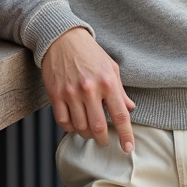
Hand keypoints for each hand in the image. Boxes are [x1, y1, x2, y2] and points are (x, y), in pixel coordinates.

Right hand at [42, 27, 135, 152]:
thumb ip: (120, 90)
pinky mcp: (55, 95)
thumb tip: (130, 108)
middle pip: (99, 126)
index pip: (120, 115)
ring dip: (86, 134)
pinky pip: (63, 121)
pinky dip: (70, 128)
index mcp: (108, 82)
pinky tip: (75, 124)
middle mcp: (90, 89)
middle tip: (104, 141)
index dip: (126, 135)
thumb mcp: (111, 67)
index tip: (128, 148)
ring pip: (80, 127)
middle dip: (103, 139)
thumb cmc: (90, 53)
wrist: (63, 39)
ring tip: (89, 131)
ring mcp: (71, 93)